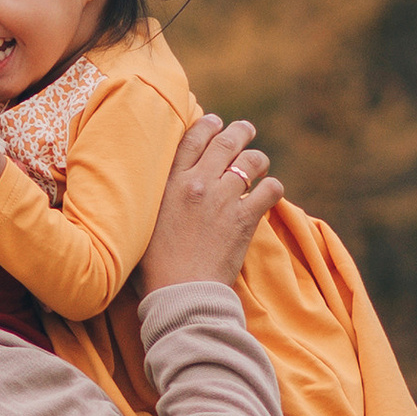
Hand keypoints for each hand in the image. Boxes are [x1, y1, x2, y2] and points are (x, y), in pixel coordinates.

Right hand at [138, 115, 280, 291]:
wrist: (179, 292)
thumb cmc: (154, 265)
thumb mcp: (144, 222)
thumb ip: (156, 198)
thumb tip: (162, 190)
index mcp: (170, 182)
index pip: (194, 138)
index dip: (208, 125)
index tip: (216, 123)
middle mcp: (197, 183)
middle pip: (226, 141)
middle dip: (240, 131)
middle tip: (246, 130)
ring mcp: (222, 199)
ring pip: (251, 161)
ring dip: (258, 159)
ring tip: (260, 164)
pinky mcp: (245, 218)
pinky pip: (270, 189)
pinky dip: (273, 188)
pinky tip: (269, 193)